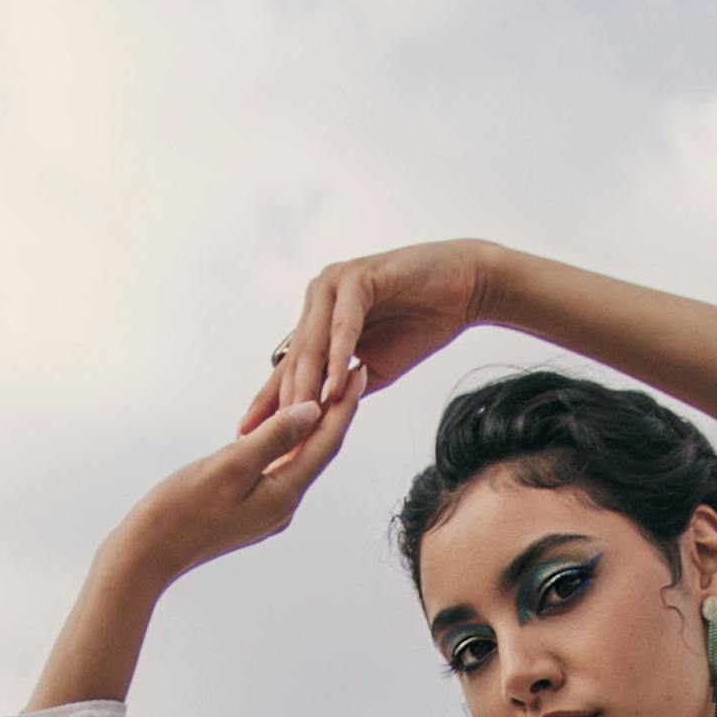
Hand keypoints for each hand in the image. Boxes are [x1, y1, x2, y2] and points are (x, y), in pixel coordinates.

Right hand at [116, 367, 367, 587]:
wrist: (146, 556)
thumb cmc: (180, 511)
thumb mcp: (229, 467)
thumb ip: (273, 437)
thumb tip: (313, 411)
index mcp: (284, 495)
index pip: (325, 442)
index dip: (345, 405)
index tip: (360, 370)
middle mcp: (282, 506)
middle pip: (318, 451)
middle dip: (337, 412)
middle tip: (353, 373)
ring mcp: (265, 510)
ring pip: (298, 460)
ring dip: (313, 427)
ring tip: (327, 393)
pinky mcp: (246, 510)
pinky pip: (276, 469)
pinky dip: (286, 443)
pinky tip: (285, 429)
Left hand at [262, 237, 489, 416]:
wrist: (465, 289)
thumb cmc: (422, 324)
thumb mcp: (374, 368)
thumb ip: (344, 388)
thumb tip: (317, 420)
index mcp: (319, 319)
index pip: (288, 367)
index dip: (270, 403)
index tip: (250, 437)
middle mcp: (318, 298)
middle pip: (295, 358)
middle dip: (282, 401)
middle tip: (268, 439)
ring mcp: (335, 284)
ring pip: (314, 342)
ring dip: (307, 383)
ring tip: (297, 421)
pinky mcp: (358, 277)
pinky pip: (344, 324)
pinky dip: (339, 357)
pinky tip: (333, 386)